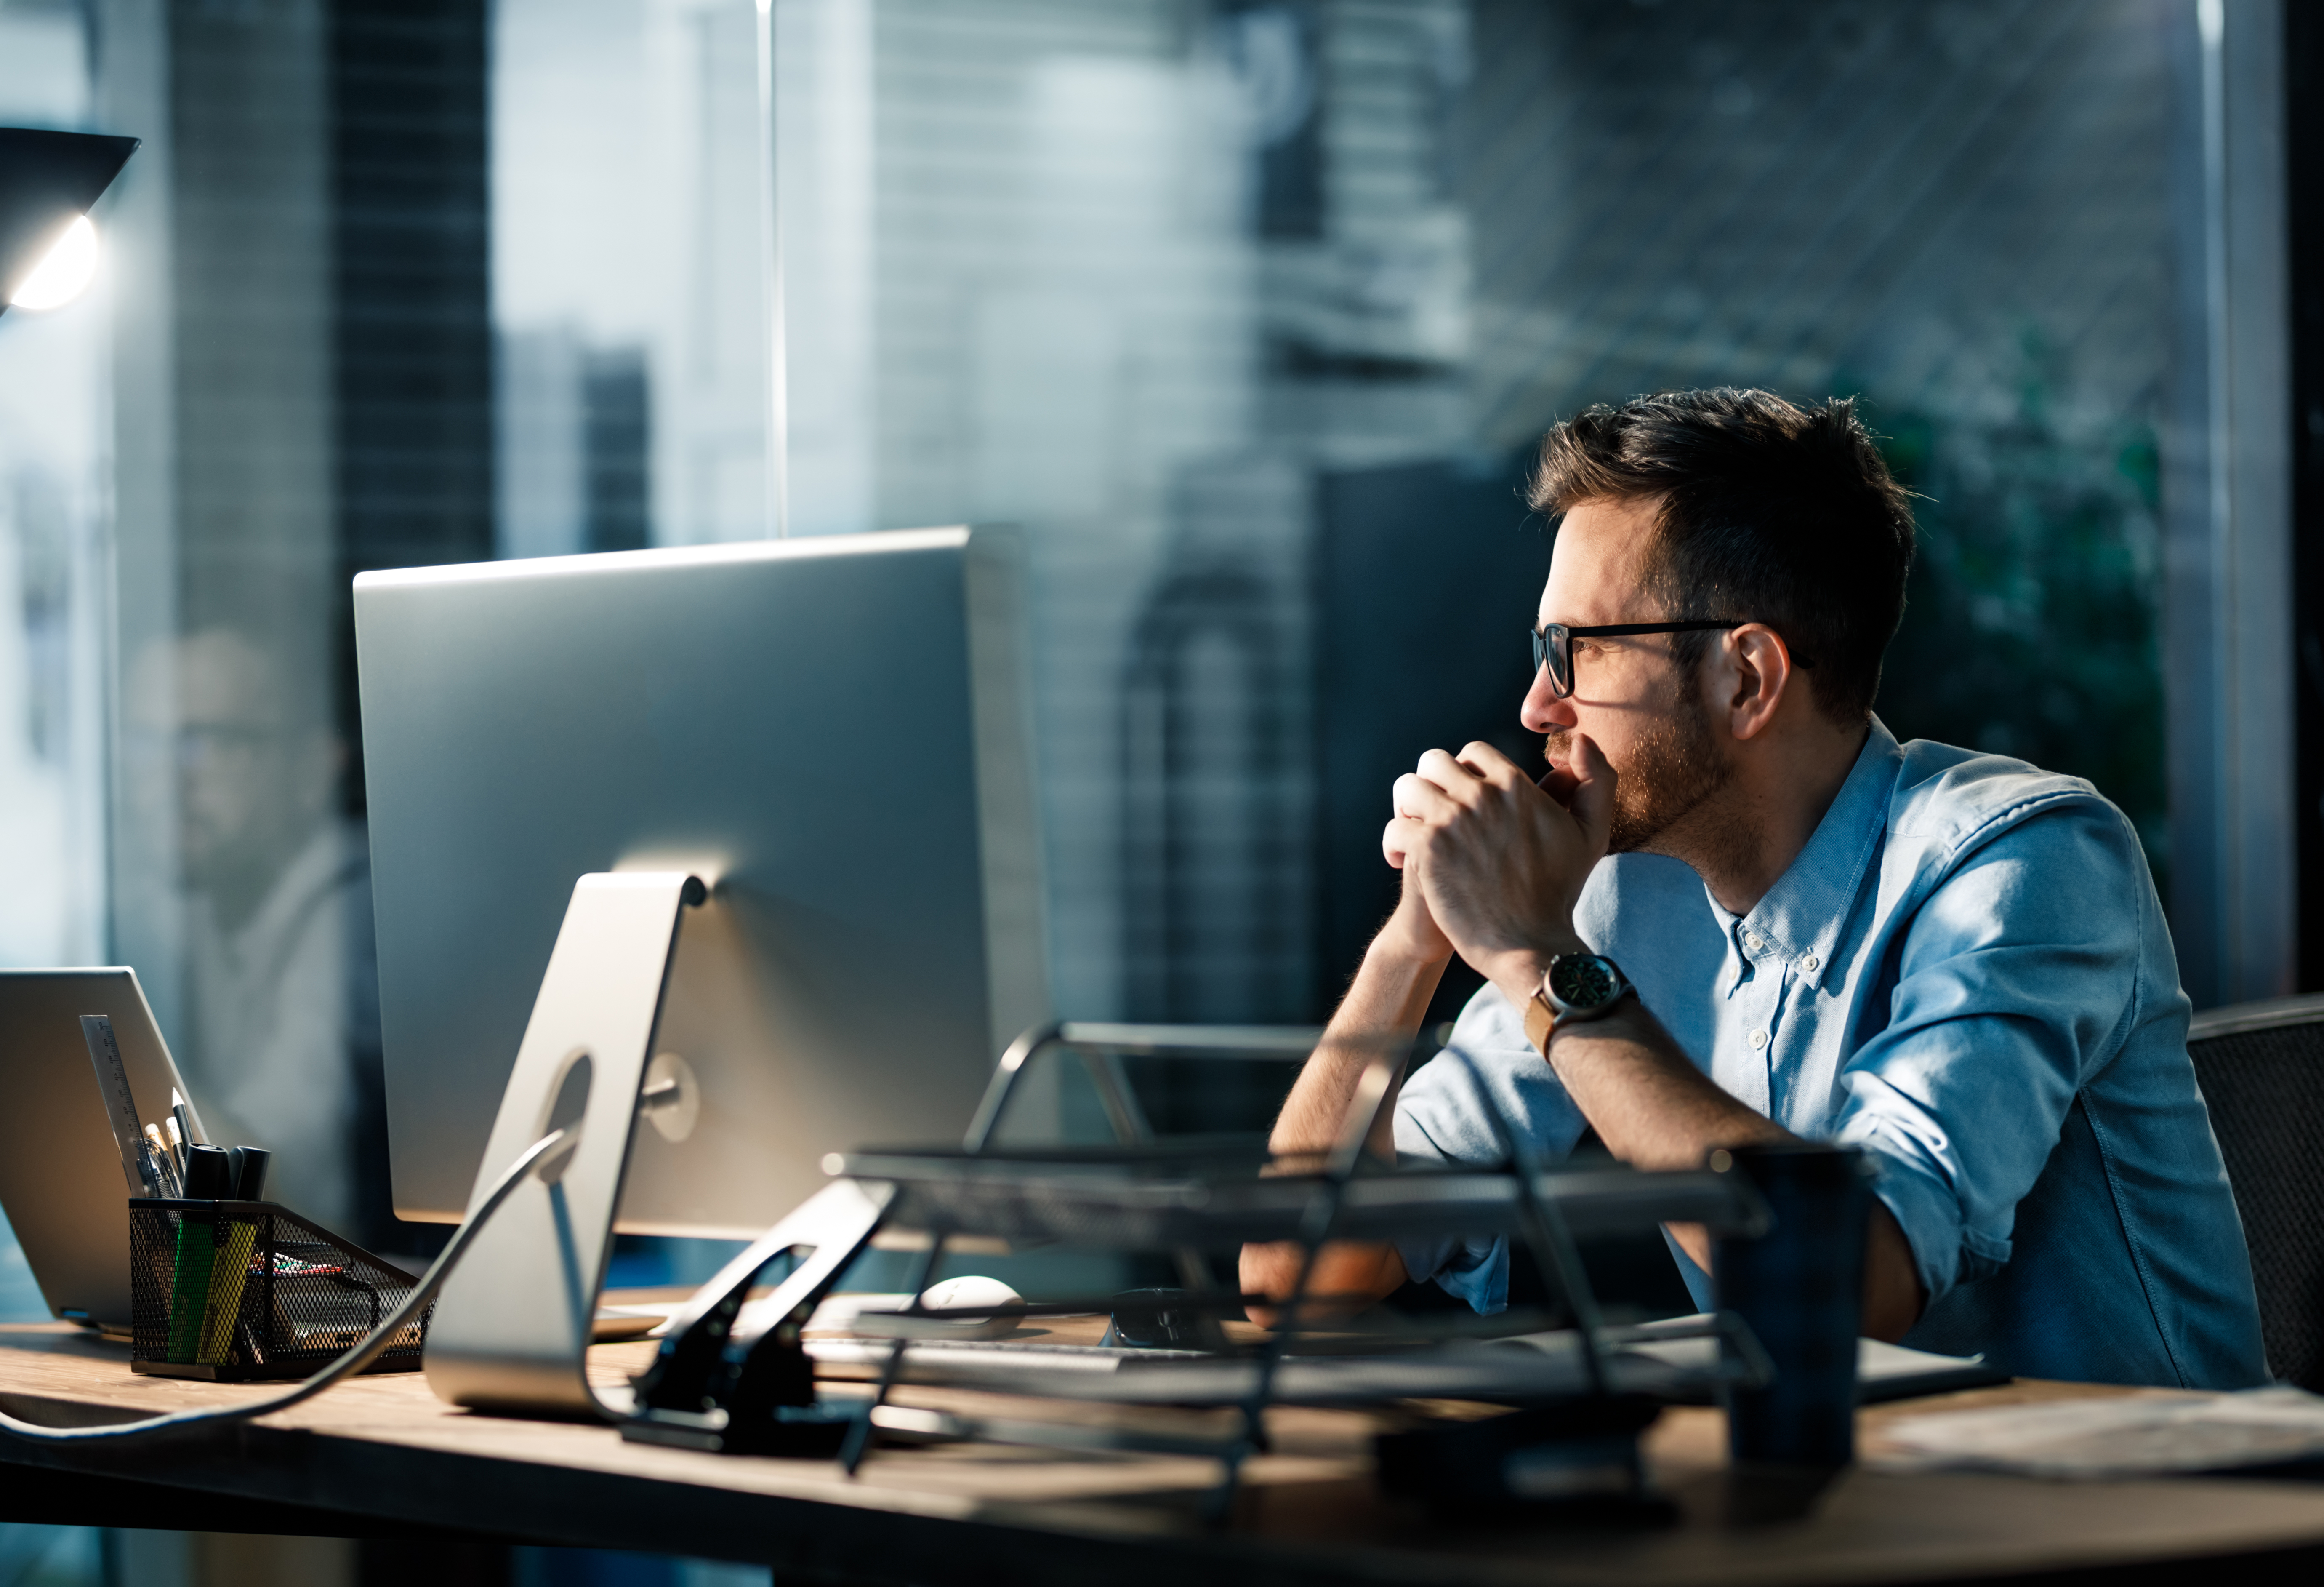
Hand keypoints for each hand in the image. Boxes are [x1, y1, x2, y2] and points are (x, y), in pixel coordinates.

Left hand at [1390, 735, 1614, 996]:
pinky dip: (1395, 845)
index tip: (1463, 799)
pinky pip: (1394, 827)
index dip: (1465, 773)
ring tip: (1416, 833)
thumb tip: (1581, 742)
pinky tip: (1404, 862)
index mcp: (1515, 785)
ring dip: (1408, 809)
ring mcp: (1451, 821)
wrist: (1530, 942)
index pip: (1473, 752)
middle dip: (1431, 784)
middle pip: (1433, 761)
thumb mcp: (1590, 832)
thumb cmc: (1559, 891)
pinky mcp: (1427, 850)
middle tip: (1433, 814)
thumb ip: (1595, 781)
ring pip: (1407, 787)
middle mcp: (1481, 795)